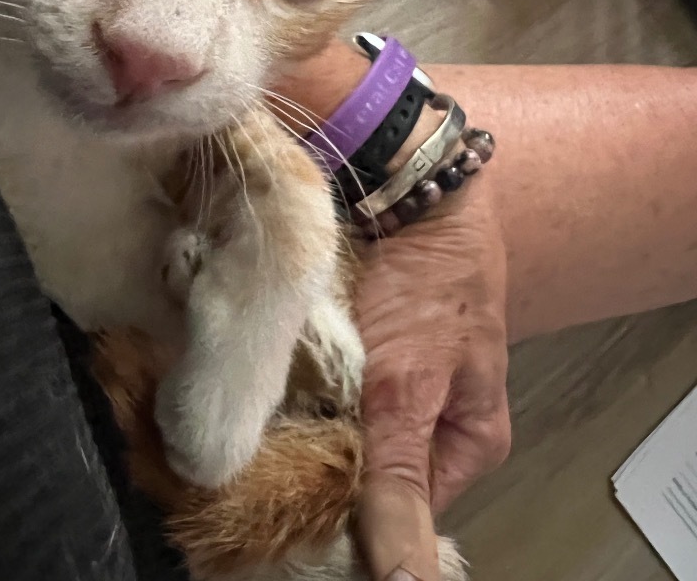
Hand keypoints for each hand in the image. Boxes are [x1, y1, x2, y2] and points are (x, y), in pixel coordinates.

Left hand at [276, 42, 509, 580]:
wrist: (408, 180)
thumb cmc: (431, 282)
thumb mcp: (411, 390)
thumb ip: (397, 484)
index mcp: (462, 443)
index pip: (398, 515)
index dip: (344, 522)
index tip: (280, 522)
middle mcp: (424, 417)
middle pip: (362, 472)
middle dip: (313, 471)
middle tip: (251, 473)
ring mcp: (385, 377)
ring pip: (331, 429)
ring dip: (292, 429)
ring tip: (240, 434)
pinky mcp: (352, 342)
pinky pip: (314, 384)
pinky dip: (285, 388)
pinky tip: (250, 390)